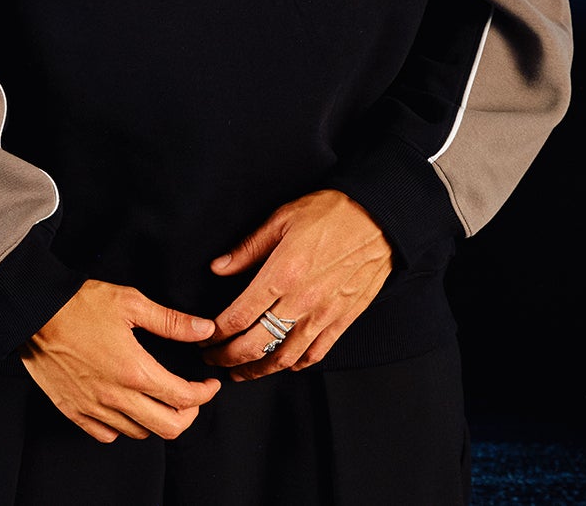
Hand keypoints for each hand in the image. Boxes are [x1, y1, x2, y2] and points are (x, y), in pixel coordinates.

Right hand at [20, 278, 223, 441]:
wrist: (32, 313)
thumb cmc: (78, 305)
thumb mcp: (131, 303)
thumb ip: (172, 321)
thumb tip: (204, 330)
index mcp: (134, 370)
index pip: (184, 398)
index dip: (205, 394)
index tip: (209, 385)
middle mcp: (115, 395)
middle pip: (168, 427)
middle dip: (188, 415)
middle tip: (190, 398)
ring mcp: (93, 407)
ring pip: (139, 433)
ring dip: (156, 419)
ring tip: (159, 400)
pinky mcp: (73, 410)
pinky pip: (106, 434)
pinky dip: (123, 427)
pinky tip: (126, 408)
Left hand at [201, 188, 391, 379]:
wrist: (381, 218)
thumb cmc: (333, 213)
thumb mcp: (283, 219)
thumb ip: (248, 248)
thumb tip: (219, 268)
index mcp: (281, 274)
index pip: (238, 317)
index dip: (215, 335)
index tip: (204, 338)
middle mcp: (301, 301)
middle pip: (255, 345)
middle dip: (228, 358)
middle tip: (213, 360)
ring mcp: (324, 314)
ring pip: (284, 358)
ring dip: (258, 370)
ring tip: (241, 373)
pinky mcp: (343, 319)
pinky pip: (316, 353)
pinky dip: (296, 364)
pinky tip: (284, 363)